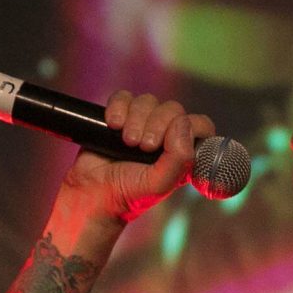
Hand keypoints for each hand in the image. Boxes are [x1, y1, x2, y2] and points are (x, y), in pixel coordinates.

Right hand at [60, 91, 216, 224]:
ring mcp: (142, 125)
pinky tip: (112, 125)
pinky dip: (119, 107)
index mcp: (182, 153)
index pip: (200, 125)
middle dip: (157, 124)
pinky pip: (124, 97)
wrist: (92, 194)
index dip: (189, 127)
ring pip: (148, 101)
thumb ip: (179, 157)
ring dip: (136, 119)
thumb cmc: (128, 195)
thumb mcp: (160, 184)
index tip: (170, 143)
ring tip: (127, 142)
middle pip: (173, 108)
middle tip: (143, 147)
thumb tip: (183, 122)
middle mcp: (165, 136)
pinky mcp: (120, 117)